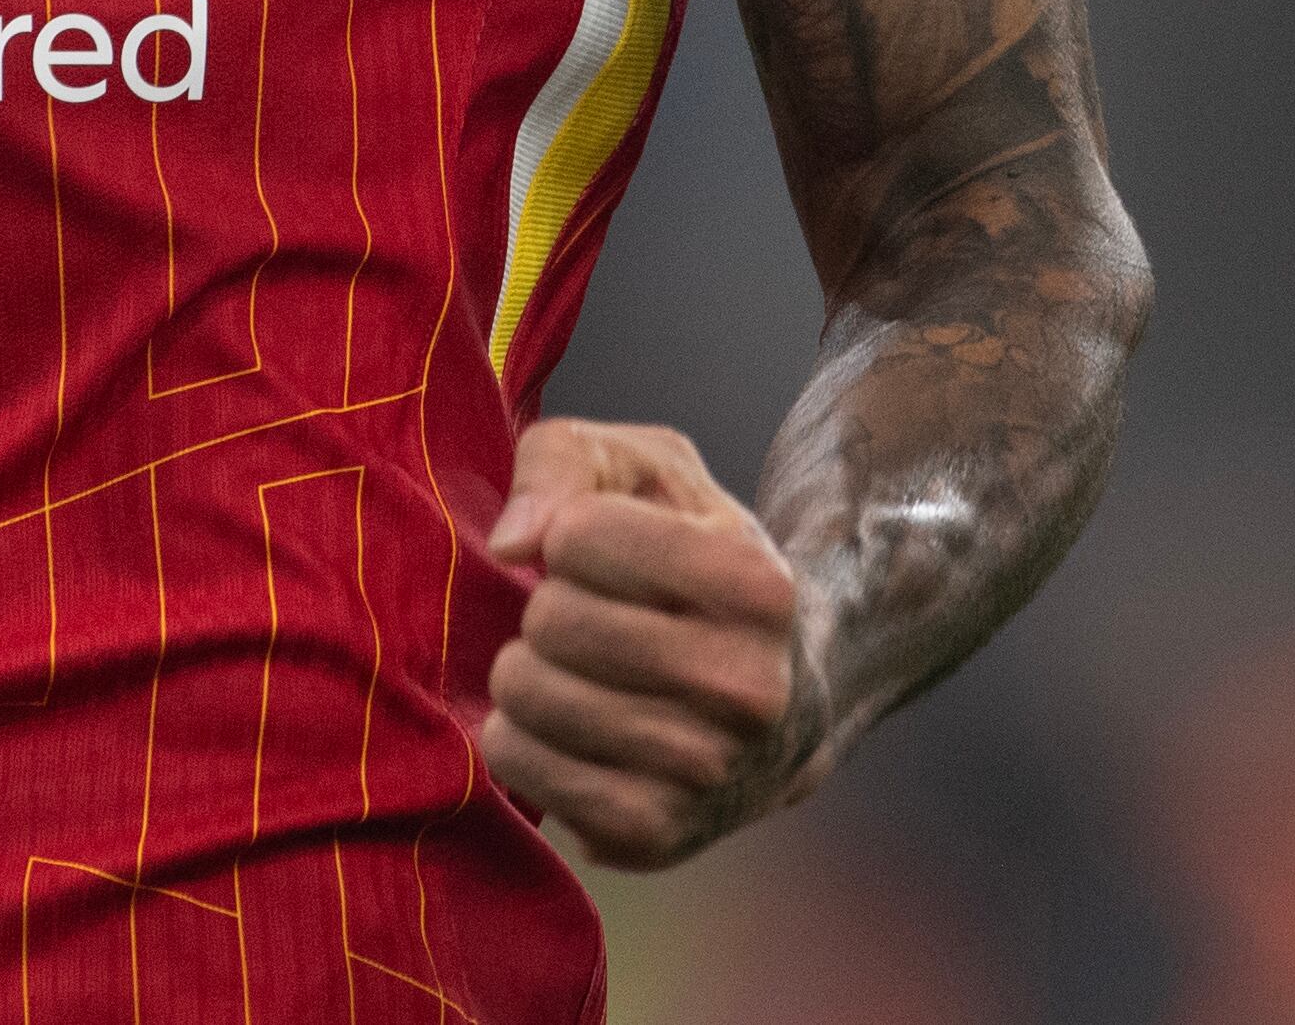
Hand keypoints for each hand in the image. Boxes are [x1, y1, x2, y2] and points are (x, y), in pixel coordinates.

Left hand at [473, 416, 822, 867]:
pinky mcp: (649, 835)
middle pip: (550, 620)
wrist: (782, 706)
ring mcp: (701, 772)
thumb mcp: (650, 472)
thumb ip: (566, 459)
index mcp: (756, 585)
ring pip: (525, 691)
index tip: (605, 556)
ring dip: (526, 669)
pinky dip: (515, 732)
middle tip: (584, 620)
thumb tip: (512, 544)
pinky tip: (563, 725)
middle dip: (546, 606)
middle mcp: (745, 688)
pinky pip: (514, 760)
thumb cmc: (691, 561)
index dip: (570, 535)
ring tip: (573, 670)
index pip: (577, 536)